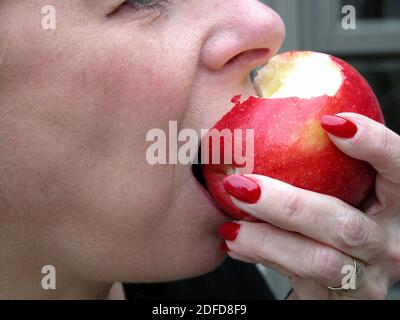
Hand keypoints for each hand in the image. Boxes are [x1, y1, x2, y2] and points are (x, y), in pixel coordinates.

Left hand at [218, 113, 399, 298]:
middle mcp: (392, 242)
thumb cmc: (345, 211)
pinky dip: (260, 257)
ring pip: (315, 261)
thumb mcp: (351, 186)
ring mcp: (368, 277)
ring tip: (230, 226)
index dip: (373, 145)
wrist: (355, 275)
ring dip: (265, 240)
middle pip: (343, 224)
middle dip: (286, 205)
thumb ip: (332, 159)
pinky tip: (237, 243)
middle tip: (242, 185)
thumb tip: (274, 102)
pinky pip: (295, 280)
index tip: (331, 124)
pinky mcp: (340, 299)